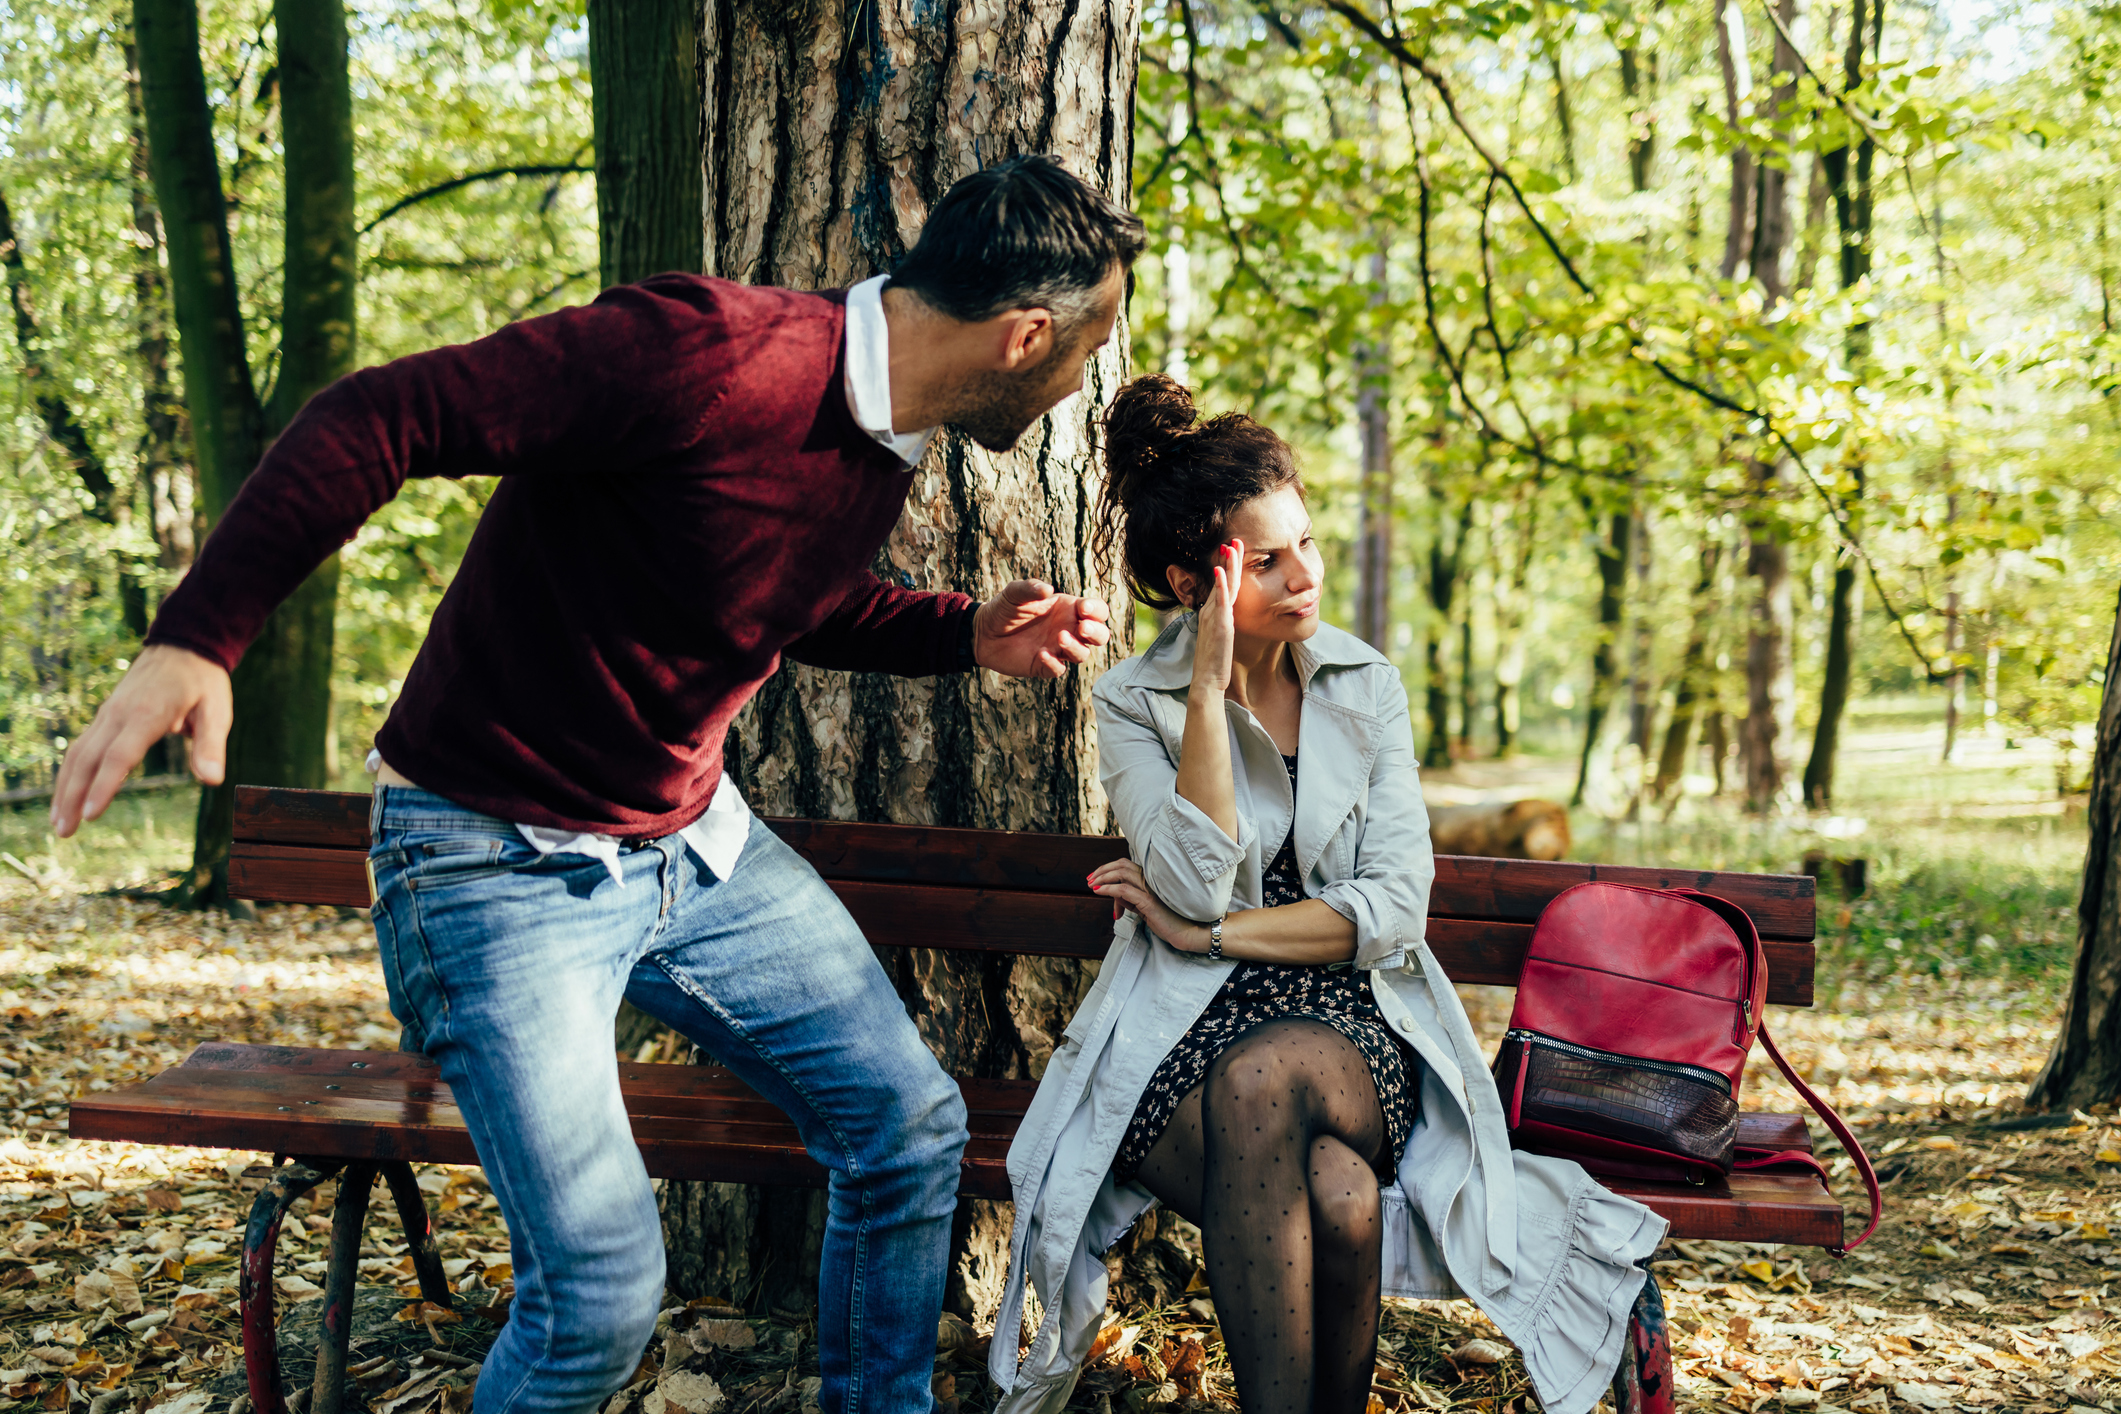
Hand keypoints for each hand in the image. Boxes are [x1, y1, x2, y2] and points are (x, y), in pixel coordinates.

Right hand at [50, 644, 231, 837]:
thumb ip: (211, 745)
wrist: (182, 647)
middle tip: (65, 832)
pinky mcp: (105, 717)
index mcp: (147, 714)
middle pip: (88, 759)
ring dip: (65, 789)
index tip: (91, 814)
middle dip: (73, 797)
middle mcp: (119, 714)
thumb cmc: (203, 682)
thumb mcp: (217, 710)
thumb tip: (213, 780)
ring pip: (77, 754)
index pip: (119, 755)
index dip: (104, 786)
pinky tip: (66, 796)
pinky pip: (81, 747)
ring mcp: (108, 714)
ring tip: (59, 824)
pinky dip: (70, 773)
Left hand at [973, 579, 1112, 679]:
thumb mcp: (1014, 593)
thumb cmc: (1003, 609)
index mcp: (1068, 609)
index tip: (1083, 608)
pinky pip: (1059, 669)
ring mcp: (1058, 649)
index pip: (1096, 610)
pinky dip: (1054, 663)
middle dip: (1097, 632)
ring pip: (1083, 654)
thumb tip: (1048, 589)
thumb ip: (1030, 588)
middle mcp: (1068, 629)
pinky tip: (1041, 653)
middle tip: (1083, 628)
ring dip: (1077, 648)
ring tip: (1060, 638)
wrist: (982, 633)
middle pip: (1099, 635)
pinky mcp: (1044, 666)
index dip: (1096, 610)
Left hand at [1089, 858, 1210, 953]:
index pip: (1126, 866)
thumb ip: (1131, 901)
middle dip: (1102, 870)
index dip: (1108, 868)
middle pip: (1121, 865)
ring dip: (1103, 877)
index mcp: (1151, 879)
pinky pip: (1124, 890)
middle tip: (1089, 880)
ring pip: (1122, 873)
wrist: (1186, 933)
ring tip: (1092, 885)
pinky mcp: (1149, 901)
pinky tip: (1099, 891)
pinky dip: (1109, 889)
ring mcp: (1150, 889)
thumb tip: (1114, 897)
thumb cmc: (1168, 921)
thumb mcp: (1145, 909)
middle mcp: (1151, 880)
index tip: (1095, 878)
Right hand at [1190, 540, 1239, 697]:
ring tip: (1230, 547)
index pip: (1223, 585)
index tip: (1233, 550)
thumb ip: (1224, 623)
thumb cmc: (1215, 662)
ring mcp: (1214, 617)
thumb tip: (1229, 616)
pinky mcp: (1219, 626)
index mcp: (1213, 613)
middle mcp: (1211, 611)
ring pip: (1222, 586)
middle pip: (1222, 580)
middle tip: (1234, 539)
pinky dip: (1220, 585)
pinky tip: (1220, 571)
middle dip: (1228, 559)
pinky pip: (1220, 602)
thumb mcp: (1221, 637)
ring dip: (1226, 565)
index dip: (1228, 566)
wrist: (1207, 680)